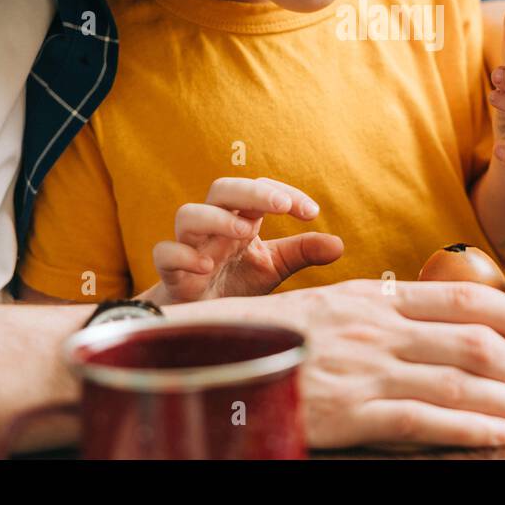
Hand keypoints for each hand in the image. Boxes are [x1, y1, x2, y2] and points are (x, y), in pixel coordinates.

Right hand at [138, 177, 343, 302]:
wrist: (201, 315)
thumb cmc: (237, 282)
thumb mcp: (273, 266)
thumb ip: (302, 252)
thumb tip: (339, 244)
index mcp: (240, 217)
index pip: (258, 190)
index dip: (283, 193)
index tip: (311, 212)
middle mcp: (214, 226)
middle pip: (221, 189)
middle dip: (251, 191)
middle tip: (282, 204)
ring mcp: (189, 246)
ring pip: (188, 215)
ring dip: (217, 218)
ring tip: (246, 231)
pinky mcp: (170, 273)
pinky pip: (165, 253)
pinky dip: (182, 255)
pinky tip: (206, 267)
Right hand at [176, 279, 504, 448]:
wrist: (210, 355)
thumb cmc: (277, 337)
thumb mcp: (337, 309)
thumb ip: (389, 315)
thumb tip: (446, 326)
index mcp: (378, 298)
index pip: (466, 299)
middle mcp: (378, 327)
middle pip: (473, 340)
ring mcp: (363, 367)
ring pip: (457, 379)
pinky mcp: (346, 409)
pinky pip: (418, 418)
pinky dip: (465, 426)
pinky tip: (496, 434)